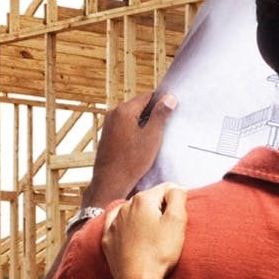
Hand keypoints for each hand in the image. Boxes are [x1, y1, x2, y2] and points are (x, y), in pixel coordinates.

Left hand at [82, 91, 177, 208]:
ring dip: (144, 123)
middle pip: (139, 106)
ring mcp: (108, 124)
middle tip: (164, 128)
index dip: (161, 103)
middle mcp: (113, 113)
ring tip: (153, 138)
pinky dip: (135, 130)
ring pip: (132, 116)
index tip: (171, 113)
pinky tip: (141, 144)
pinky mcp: (108, 135)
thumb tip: (169, 98)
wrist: (110, 182)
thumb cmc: (132, 161)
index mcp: (124, 110)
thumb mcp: (152, 136)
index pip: (148, 96)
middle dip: (152, 114)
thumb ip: (160, 115)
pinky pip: (125, 126)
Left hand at [102, 183, 188, 278]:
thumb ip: (178, 196)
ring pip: (134, 211)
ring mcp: (114, 223)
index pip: (167, 189)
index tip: (185, 214)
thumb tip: (176, 187)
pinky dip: (127, 225)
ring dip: (145, 217)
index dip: (179, 199)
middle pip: (150, 199)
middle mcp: (125, 207)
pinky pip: (118, 225)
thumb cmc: (160, 252)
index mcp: (143, 199)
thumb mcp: (177, 221)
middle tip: (172, 227)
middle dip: (161, 207)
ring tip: (155, 234)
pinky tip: (131, 230)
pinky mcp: (108, 239)